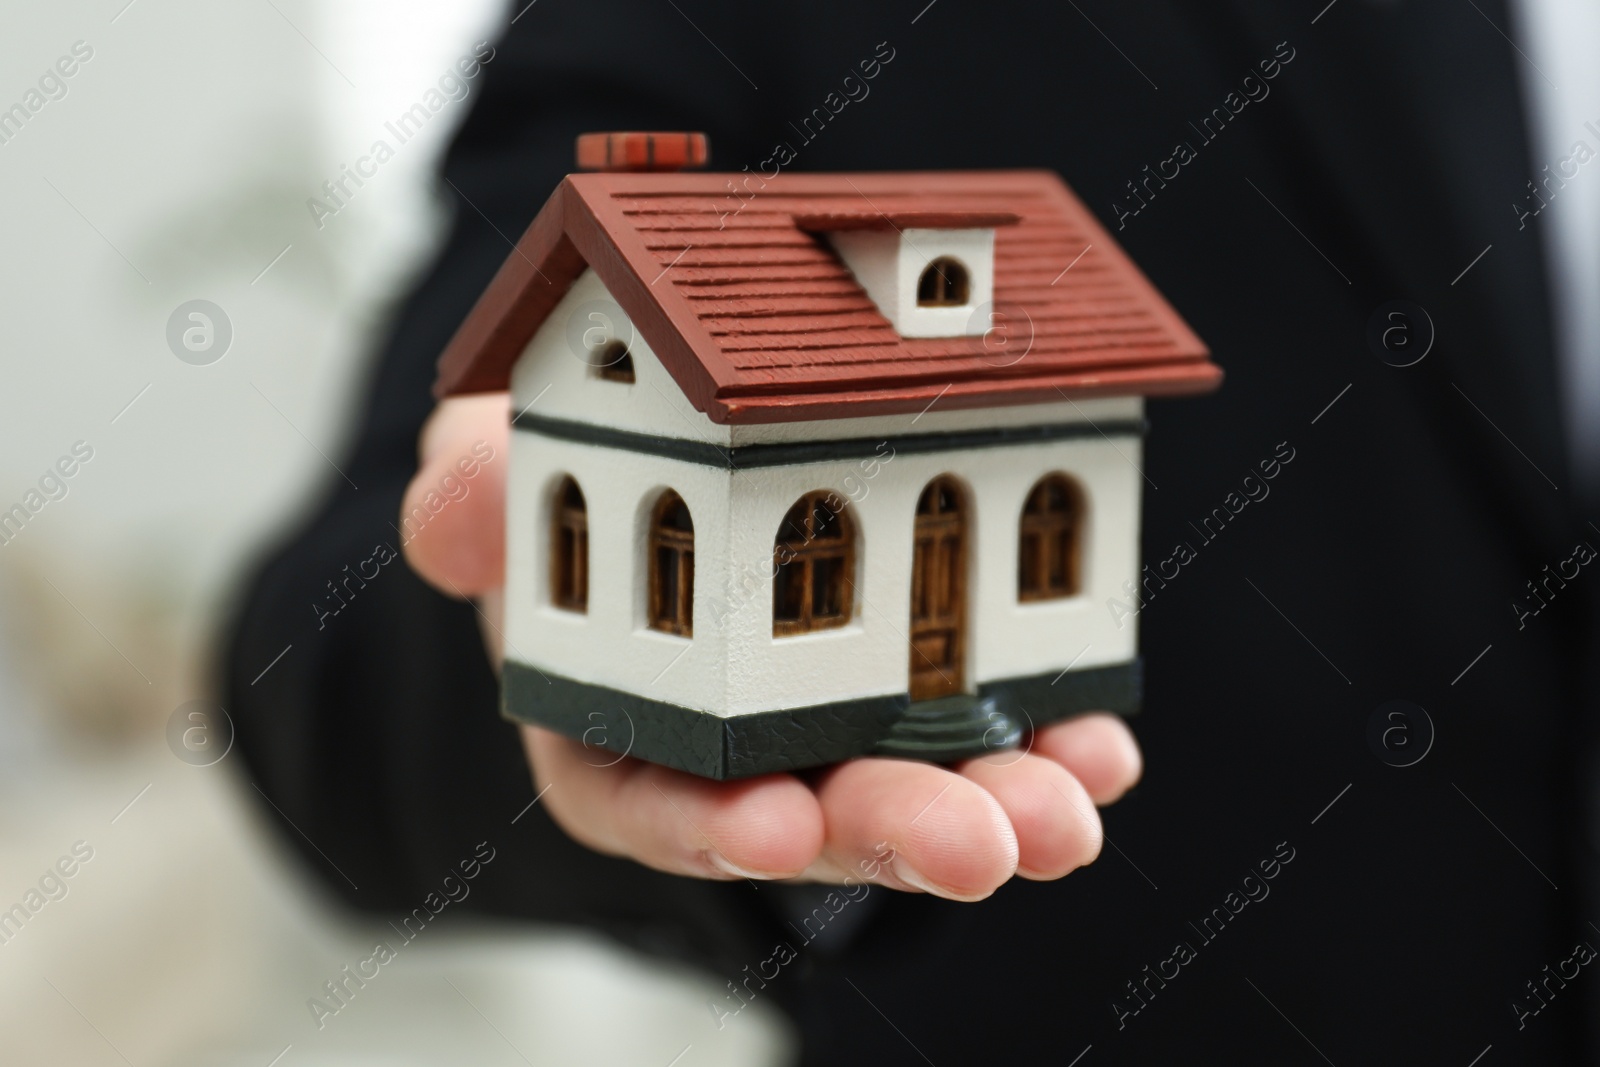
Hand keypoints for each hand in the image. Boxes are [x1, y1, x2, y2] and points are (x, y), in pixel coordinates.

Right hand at [402, 393, 1142, 900]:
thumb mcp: (493, 473)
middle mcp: (727, 746)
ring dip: (992, 807)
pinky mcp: (916, 680)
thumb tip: (456, 514)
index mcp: (610, 721)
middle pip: (803, 816)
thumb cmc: (563, 480)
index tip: (769, 822)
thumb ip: (468, 498)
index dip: (703, 824)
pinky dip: (1044, 738)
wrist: (652, 454)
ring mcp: (828, 722)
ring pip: (910, 786)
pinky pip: (985, 724)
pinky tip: (1098, 743)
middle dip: (888, 833)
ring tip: (1064, 814)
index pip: (645, 804)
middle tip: (973, 846)